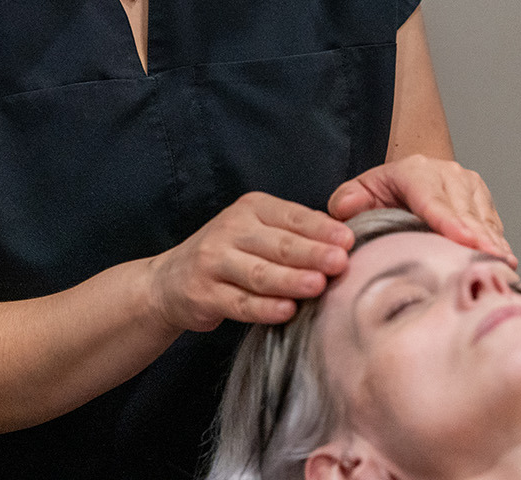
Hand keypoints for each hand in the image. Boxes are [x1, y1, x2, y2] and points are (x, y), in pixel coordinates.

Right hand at [146, 192, 353, 331]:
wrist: (171, 280)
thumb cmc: (230, 254)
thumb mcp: (258, 231)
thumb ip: (294, 233)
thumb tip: (344, 241)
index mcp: (251, 208)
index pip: (292, 216)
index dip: (321, 229)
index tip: (349, 240)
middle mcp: (230, 229)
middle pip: (278, 244)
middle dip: (311, 253)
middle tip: (341, 262)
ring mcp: (214, 261)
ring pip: (259, 273)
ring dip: (290, 280)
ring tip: (318, 286)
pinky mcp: (204, 294)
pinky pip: (239, 302)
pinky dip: (264, 308)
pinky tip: (286, 311)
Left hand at [328, 154, 515, 266]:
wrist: (412, 176)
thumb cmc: (385, 191)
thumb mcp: (360, 191)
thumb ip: (347, 200)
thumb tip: (344, 210)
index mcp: (415, 171)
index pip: (432, 199)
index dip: (448, 221)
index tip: (462, 239)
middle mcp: (447, 174)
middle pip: (463, 212)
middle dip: (476, 239)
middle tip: (489, 262)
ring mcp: (469, 185)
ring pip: (483, 219)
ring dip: (492, 244)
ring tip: (502, 266)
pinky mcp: (484, 199)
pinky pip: (494, 224)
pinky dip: (498, 244)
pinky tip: (503, 262)